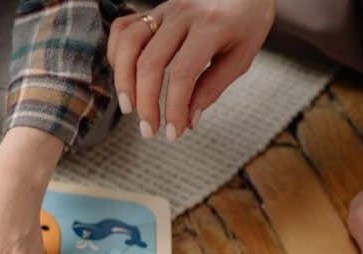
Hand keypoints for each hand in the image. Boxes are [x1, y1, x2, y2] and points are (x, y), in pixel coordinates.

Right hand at [108, 0, 275, 139]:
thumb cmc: (247, 22)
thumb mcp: (241, 56)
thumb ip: (213, 87)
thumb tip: (188, 121)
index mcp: (212, 25)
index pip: (183, 74)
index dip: (174, 108)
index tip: (174, 133)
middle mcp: (183, 14)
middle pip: (150, 63)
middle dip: (145, 103)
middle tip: (149, 130)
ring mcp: (164, 9)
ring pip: (128, 44)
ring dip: (123, 81)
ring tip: (129, 108)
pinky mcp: (152, 9)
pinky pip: (122, 28)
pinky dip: (116, 54)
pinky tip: (125, 76)